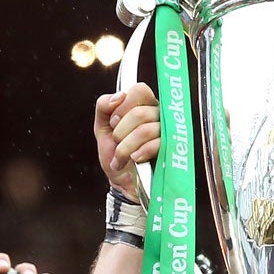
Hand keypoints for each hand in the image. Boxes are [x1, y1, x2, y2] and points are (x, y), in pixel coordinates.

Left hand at [97, 84, 162, 202]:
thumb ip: (103, 106)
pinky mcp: (171, 150)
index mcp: (143, 106)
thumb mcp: (102, 128)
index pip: (140, 90)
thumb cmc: (115, 155)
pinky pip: (156, 145)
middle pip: (140, 112)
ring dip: (126, 147)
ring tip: (122, 157)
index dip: (123, 105)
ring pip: (145, 130)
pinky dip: (139, 153)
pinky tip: (135, 159)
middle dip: (120, 131)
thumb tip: (118, 96)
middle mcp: (158, 116)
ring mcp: (167, 133)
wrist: (121, 183)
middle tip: (117, 141)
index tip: (114, 121)